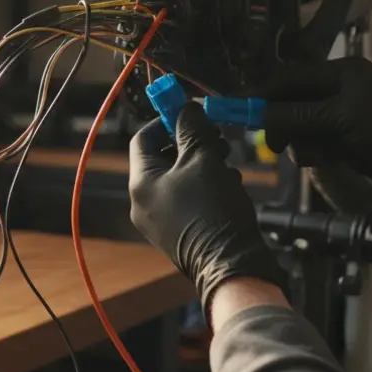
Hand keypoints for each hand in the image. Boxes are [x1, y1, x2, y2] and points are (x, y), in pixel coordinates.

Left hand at [128, 103, 284, 317]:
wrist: (231, 263)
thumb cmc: (214, 210)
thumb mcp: (204, 158)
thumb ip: (192, 128)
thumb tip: (184, 108)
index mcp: (141, 183)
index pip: (142, 138)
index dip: (166, 120)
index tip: (190, 114)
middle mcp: (142, 203)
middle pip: (161, 158)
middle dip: (191, 143)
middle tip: (216, 137)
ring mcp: (159, 221)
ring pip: (178, 178)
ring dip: (202, 164)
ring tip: (226, 164)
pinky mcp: (177, 233)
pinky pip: (186, 199)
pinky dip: (205, 187)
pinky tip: (228, 187)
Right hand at [260, 56, 371, 210]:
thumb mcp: (341, 119)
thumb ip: (298, 114)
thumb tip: (260, 113)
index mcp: (340, 72)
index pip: (288, 77)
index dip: (264, 96)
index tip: (244, 117)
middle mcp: (338, 90)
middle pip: (291, 103)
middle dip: (285, 125)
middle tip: (280, 148)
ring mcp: (343, 116)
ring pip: (302, 128)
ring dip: (303, 144)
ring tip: (317, 159)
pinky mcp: (349, 140)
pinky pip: (318, 144)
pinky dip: (318, 155)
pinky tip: (328, 164)